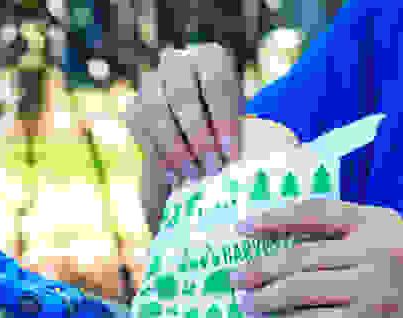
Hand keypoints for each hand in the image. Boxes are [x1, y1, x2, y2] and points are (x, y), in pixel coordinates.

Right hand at [128, 43, 243, 232]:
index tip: (232, 155)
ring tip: (194, 175)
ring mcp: (151, 82)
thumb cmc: (231, 130)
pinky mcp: (134, 106)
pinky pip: (139, 128)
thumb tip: (269, 154)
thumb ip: (255, 131)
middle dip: (199, 137)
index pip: (216, 81)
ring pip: (155, 110)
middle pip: (182, 95)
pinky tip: (175, 175)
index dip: (224, 119)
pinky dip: (158, 154)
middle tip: (213, 169)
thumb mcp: (247, 124)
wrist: (202, 137)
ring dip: (175, 147)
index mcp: (210, 57)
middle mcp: (177, 62)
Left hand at [229, 199, 402, 317]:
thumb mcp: (394, 244)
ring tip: (250, 305)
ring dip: (268, 299)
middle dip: (261, 267)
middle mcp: (376, 249)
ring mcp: (376, 289)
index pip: (315, 211)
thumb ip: (349, 239)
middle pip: (300, 255)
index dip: (273, 218)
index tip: (242, 227)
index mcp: (378, 222)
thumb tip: (284, 246)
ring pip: (302, 290)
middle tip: (236, 277)